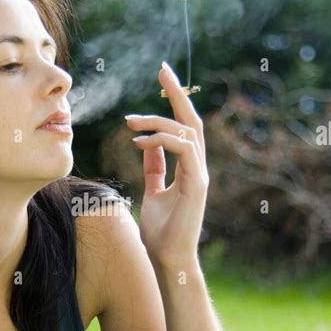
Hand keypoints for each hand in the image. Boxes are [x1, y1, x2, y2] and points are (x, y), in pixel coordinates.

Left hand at [124, 61, 208, 269]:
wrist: (167, 260)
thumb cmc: (160, 232)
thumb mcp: (153, 191)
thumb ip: (155, 168)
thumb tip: (146, 146)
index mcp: (188, 166)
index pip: (183, 126)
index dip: (174, 101)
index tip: (162, 78)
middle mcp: (197, 167)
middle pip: (192, 120)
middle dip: (177, 94)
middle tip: (162, 70)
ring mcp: (200, 175)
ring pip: (186, 132)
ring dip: (158, 122)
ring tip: (130, 122)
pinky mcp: (197, 185)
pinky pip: (184, 150)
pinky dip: (162, 141)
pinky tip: (140, 141)